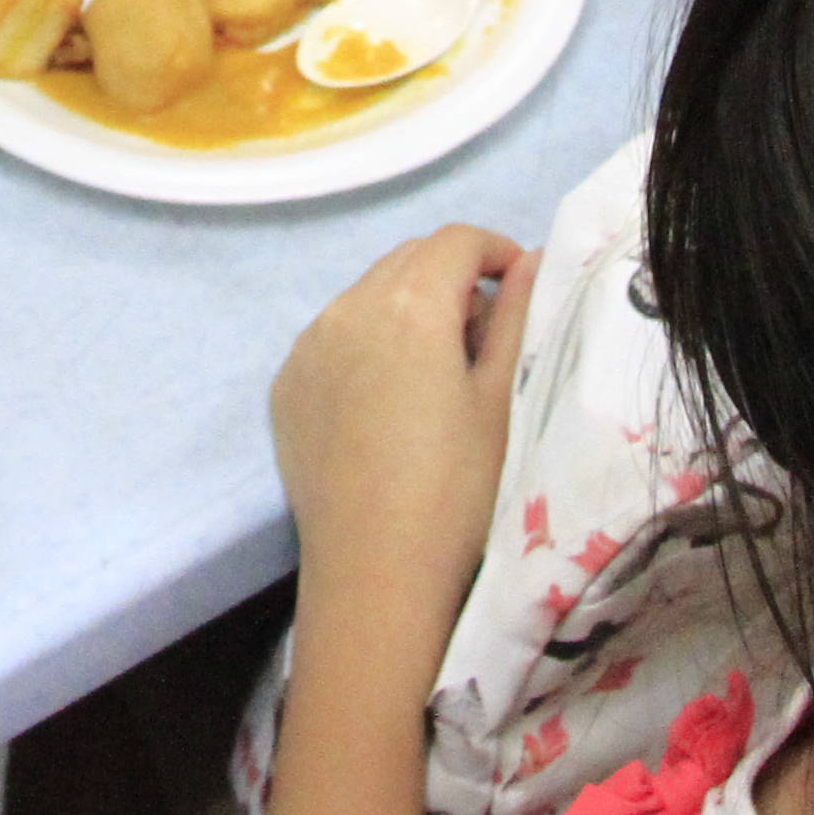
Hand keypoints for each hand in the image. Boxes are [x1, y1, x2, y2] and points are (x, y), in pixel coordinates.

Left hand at [270, 227, 536, 655]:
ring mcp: (307, 347)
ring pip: (367, 295)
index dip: (496, 252)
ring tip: (438, 373)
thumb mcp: (502, 399)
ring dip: (407, 308)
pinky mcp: (285, 386)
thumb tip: (528, 261)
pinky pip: (333, 338)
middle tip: (487, 337)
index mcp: (409, 303)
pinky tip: (389, 403)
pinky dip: (366, 345)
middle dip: (452, 278)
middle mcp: (347, 307)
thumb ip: (516, 317)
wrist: (375, 573)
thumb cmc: (457, 489)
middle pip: (408, 260)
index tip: (520, 286)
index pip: (457, 241)